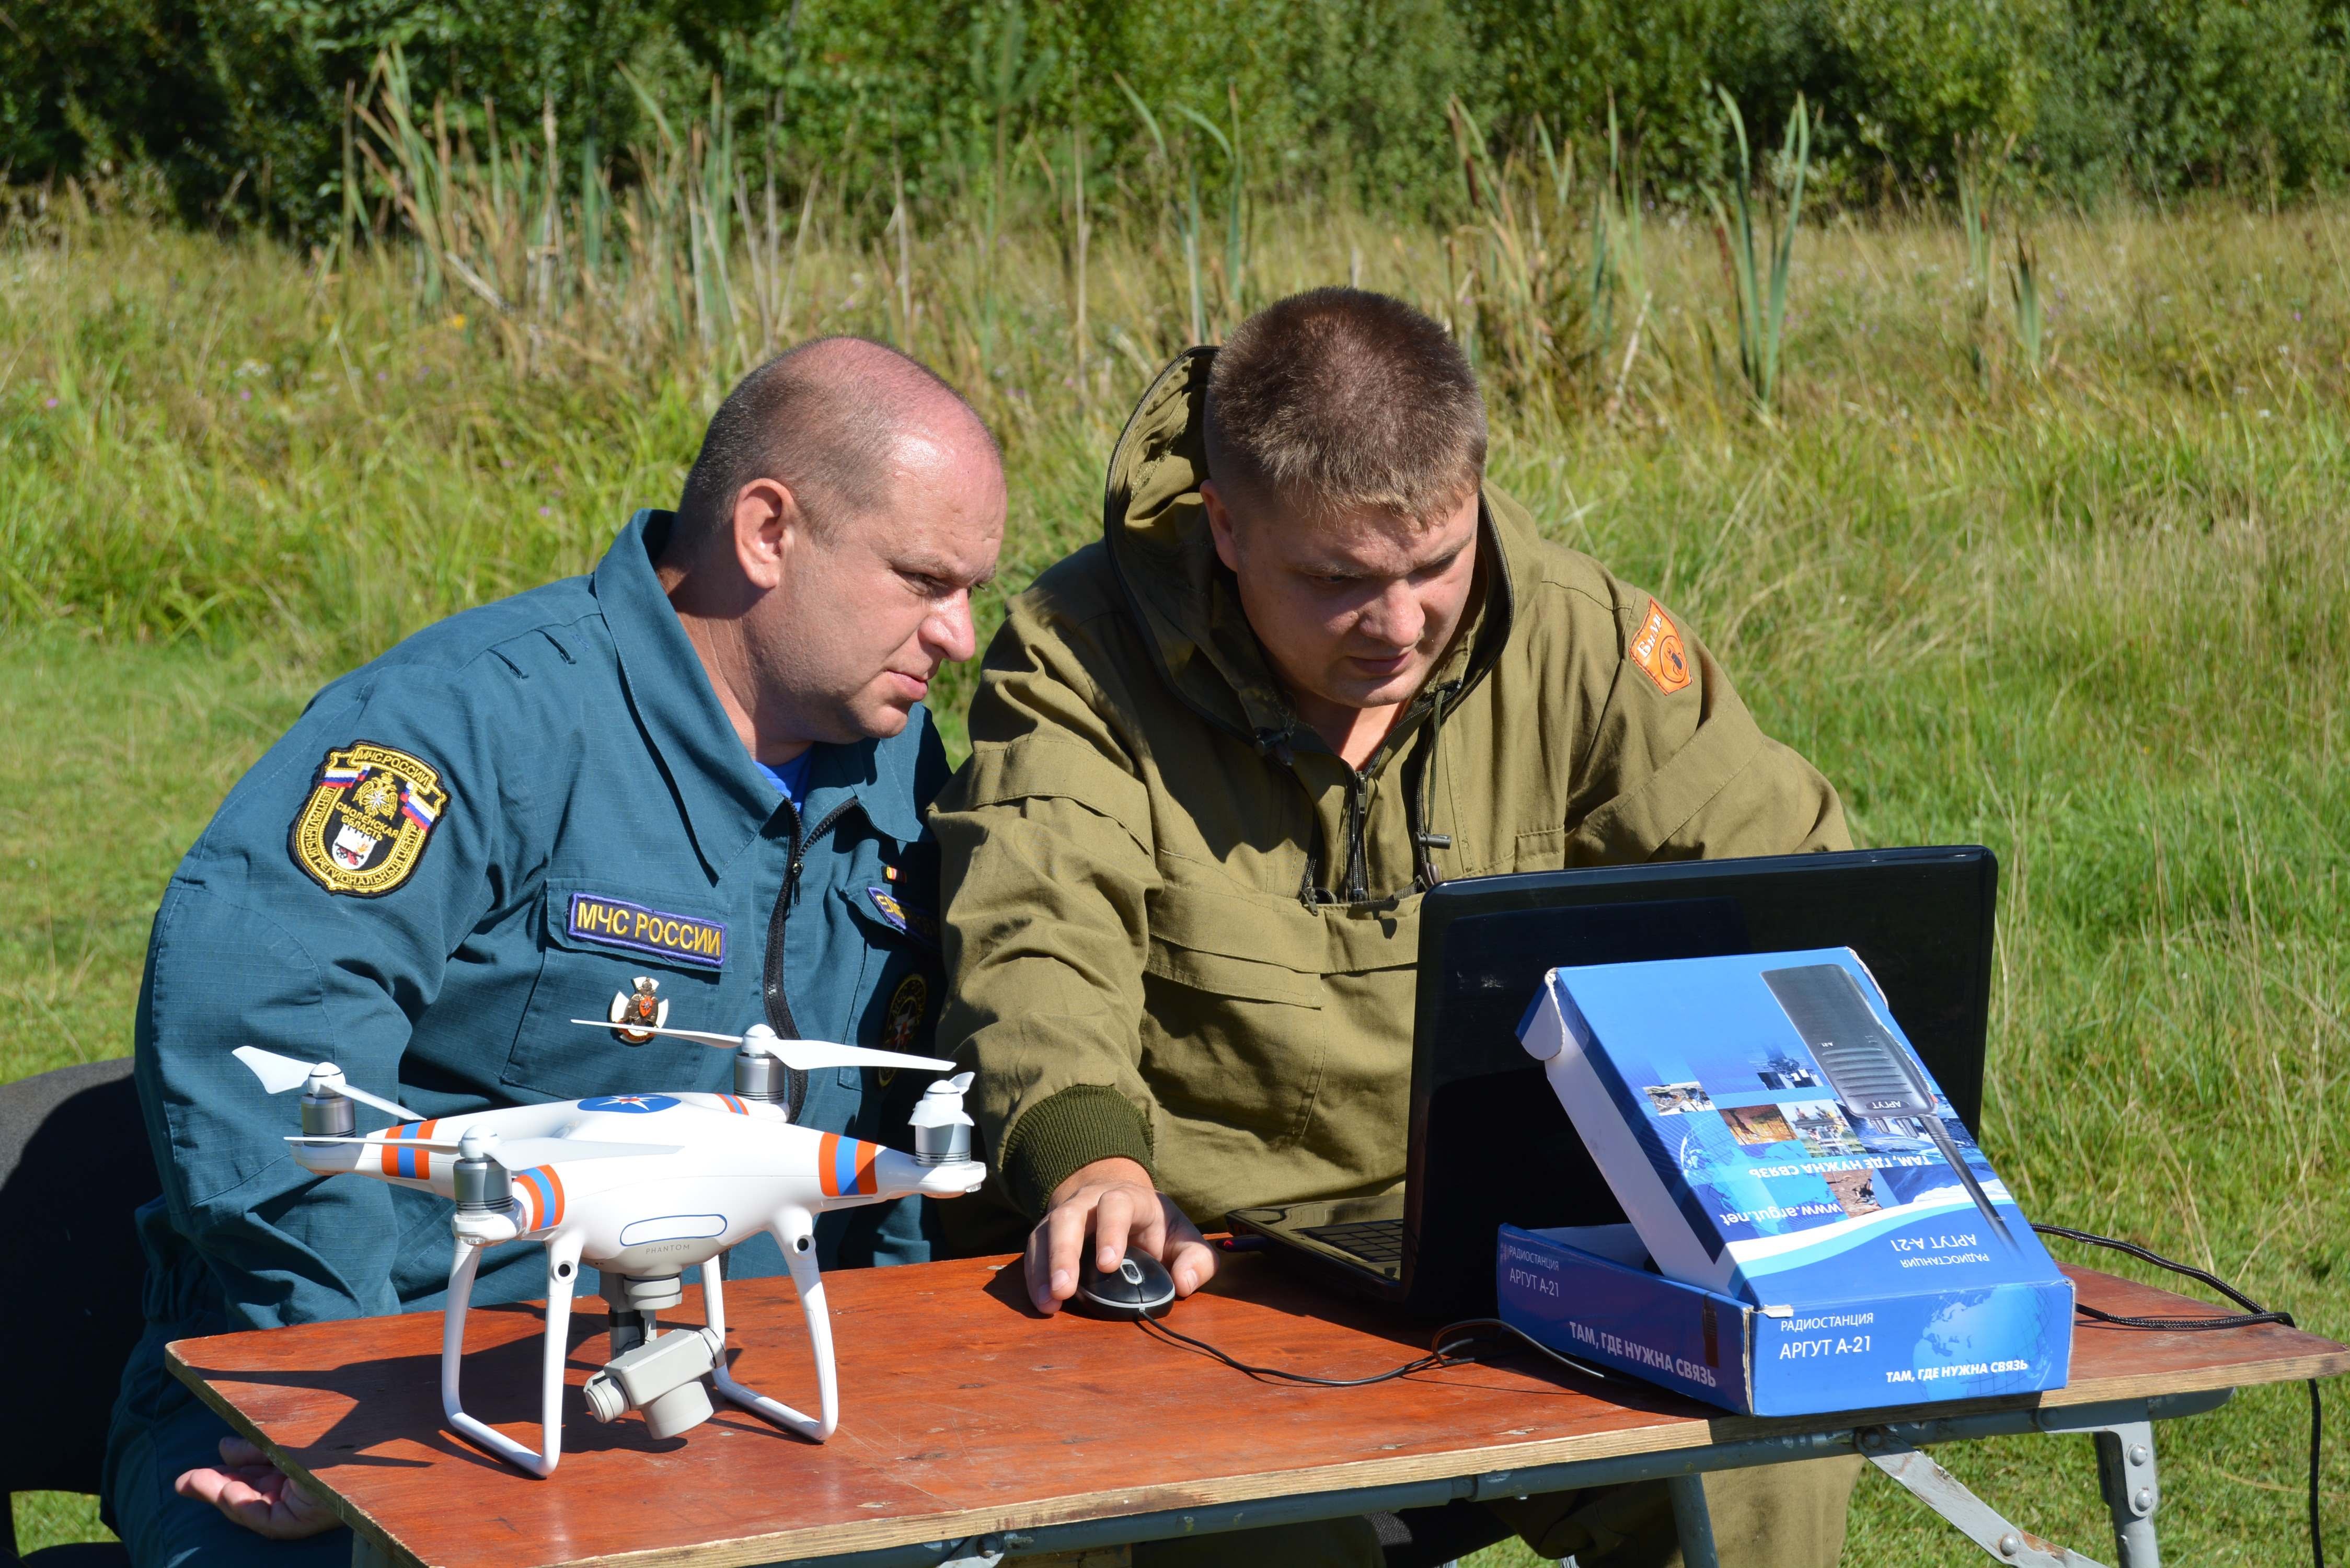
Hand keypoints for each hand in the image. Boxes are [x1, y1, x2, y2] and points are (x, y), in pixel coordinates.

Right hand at [175, 1435, 339, 1539]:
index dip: (232, 1467)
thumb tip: (224, 1447)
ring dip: (219, 1495)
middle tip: (183, 1481)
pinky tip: (230, 1494)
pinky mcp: (304, 1521)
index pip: (260, 1470)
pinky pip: (268, 1519)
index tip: (206, 1459)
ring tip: (189, 1483)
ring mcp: (303, 1504)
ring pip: (251, 1506)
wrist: (385, 1445)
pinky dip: (245, 1507)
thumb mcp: (290, 1435)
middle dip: (215, 1485)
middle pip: (250, 1491)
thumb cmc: (342, 1432)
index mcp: (306, 1464)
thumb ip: (259, 1445)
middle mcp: (304, 1486)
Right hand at [1026, 1156, 1216, 1314]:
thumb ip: (1197, 1260)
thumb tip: (1183, 1284)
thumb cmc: (1157, 1228)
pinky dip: (1034, 1277)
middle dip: (1064, 1251)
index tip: (1108, 1265)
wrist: (1123, 1205)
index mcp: (1130, 1199)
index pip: (1117, 1204)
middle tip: (1065, 1288)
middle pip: (1070, 1216)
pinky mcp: (1048, 1235)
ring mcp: (1065, 1216)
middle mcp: (1090, 1203)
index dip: (1110, 1231)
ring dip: (1043, 1268)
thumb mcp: (1185, 1240)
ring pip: (1045, 1232)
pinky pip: (1033, 1251)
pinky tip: (1042, 1303)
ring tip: (1049, 1303)